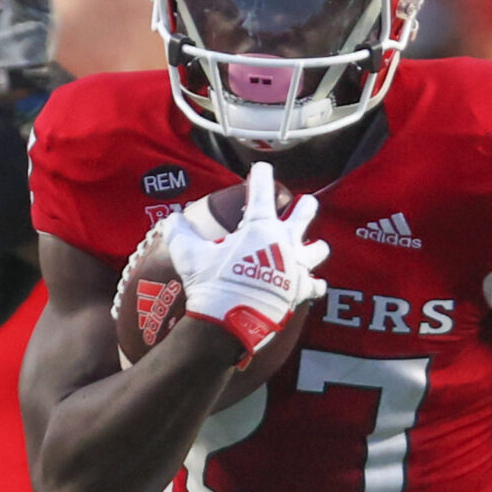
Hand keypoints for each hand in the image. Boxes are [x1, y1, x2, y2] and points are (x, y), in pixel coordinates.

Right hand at [164, 163, 326, 359]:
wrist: (229, 323)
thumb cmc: (211, 284)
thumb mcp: (188, 254)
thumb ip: (180, 232)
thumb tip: (173, 219)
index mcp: (259, 227)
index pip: (262, 191)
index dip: (262, 175)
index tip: (262, 168)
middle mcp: (284, 242)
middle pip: (305, 213)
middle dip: (304, 207)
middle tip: (304, 203)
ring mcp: (296, 267)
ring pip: (318, 249)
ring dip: (314, 246)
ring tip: (313, 246)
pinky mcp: (300, 291)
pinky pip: (315, 284)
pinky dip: (313, 283)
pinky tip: (314, 283)